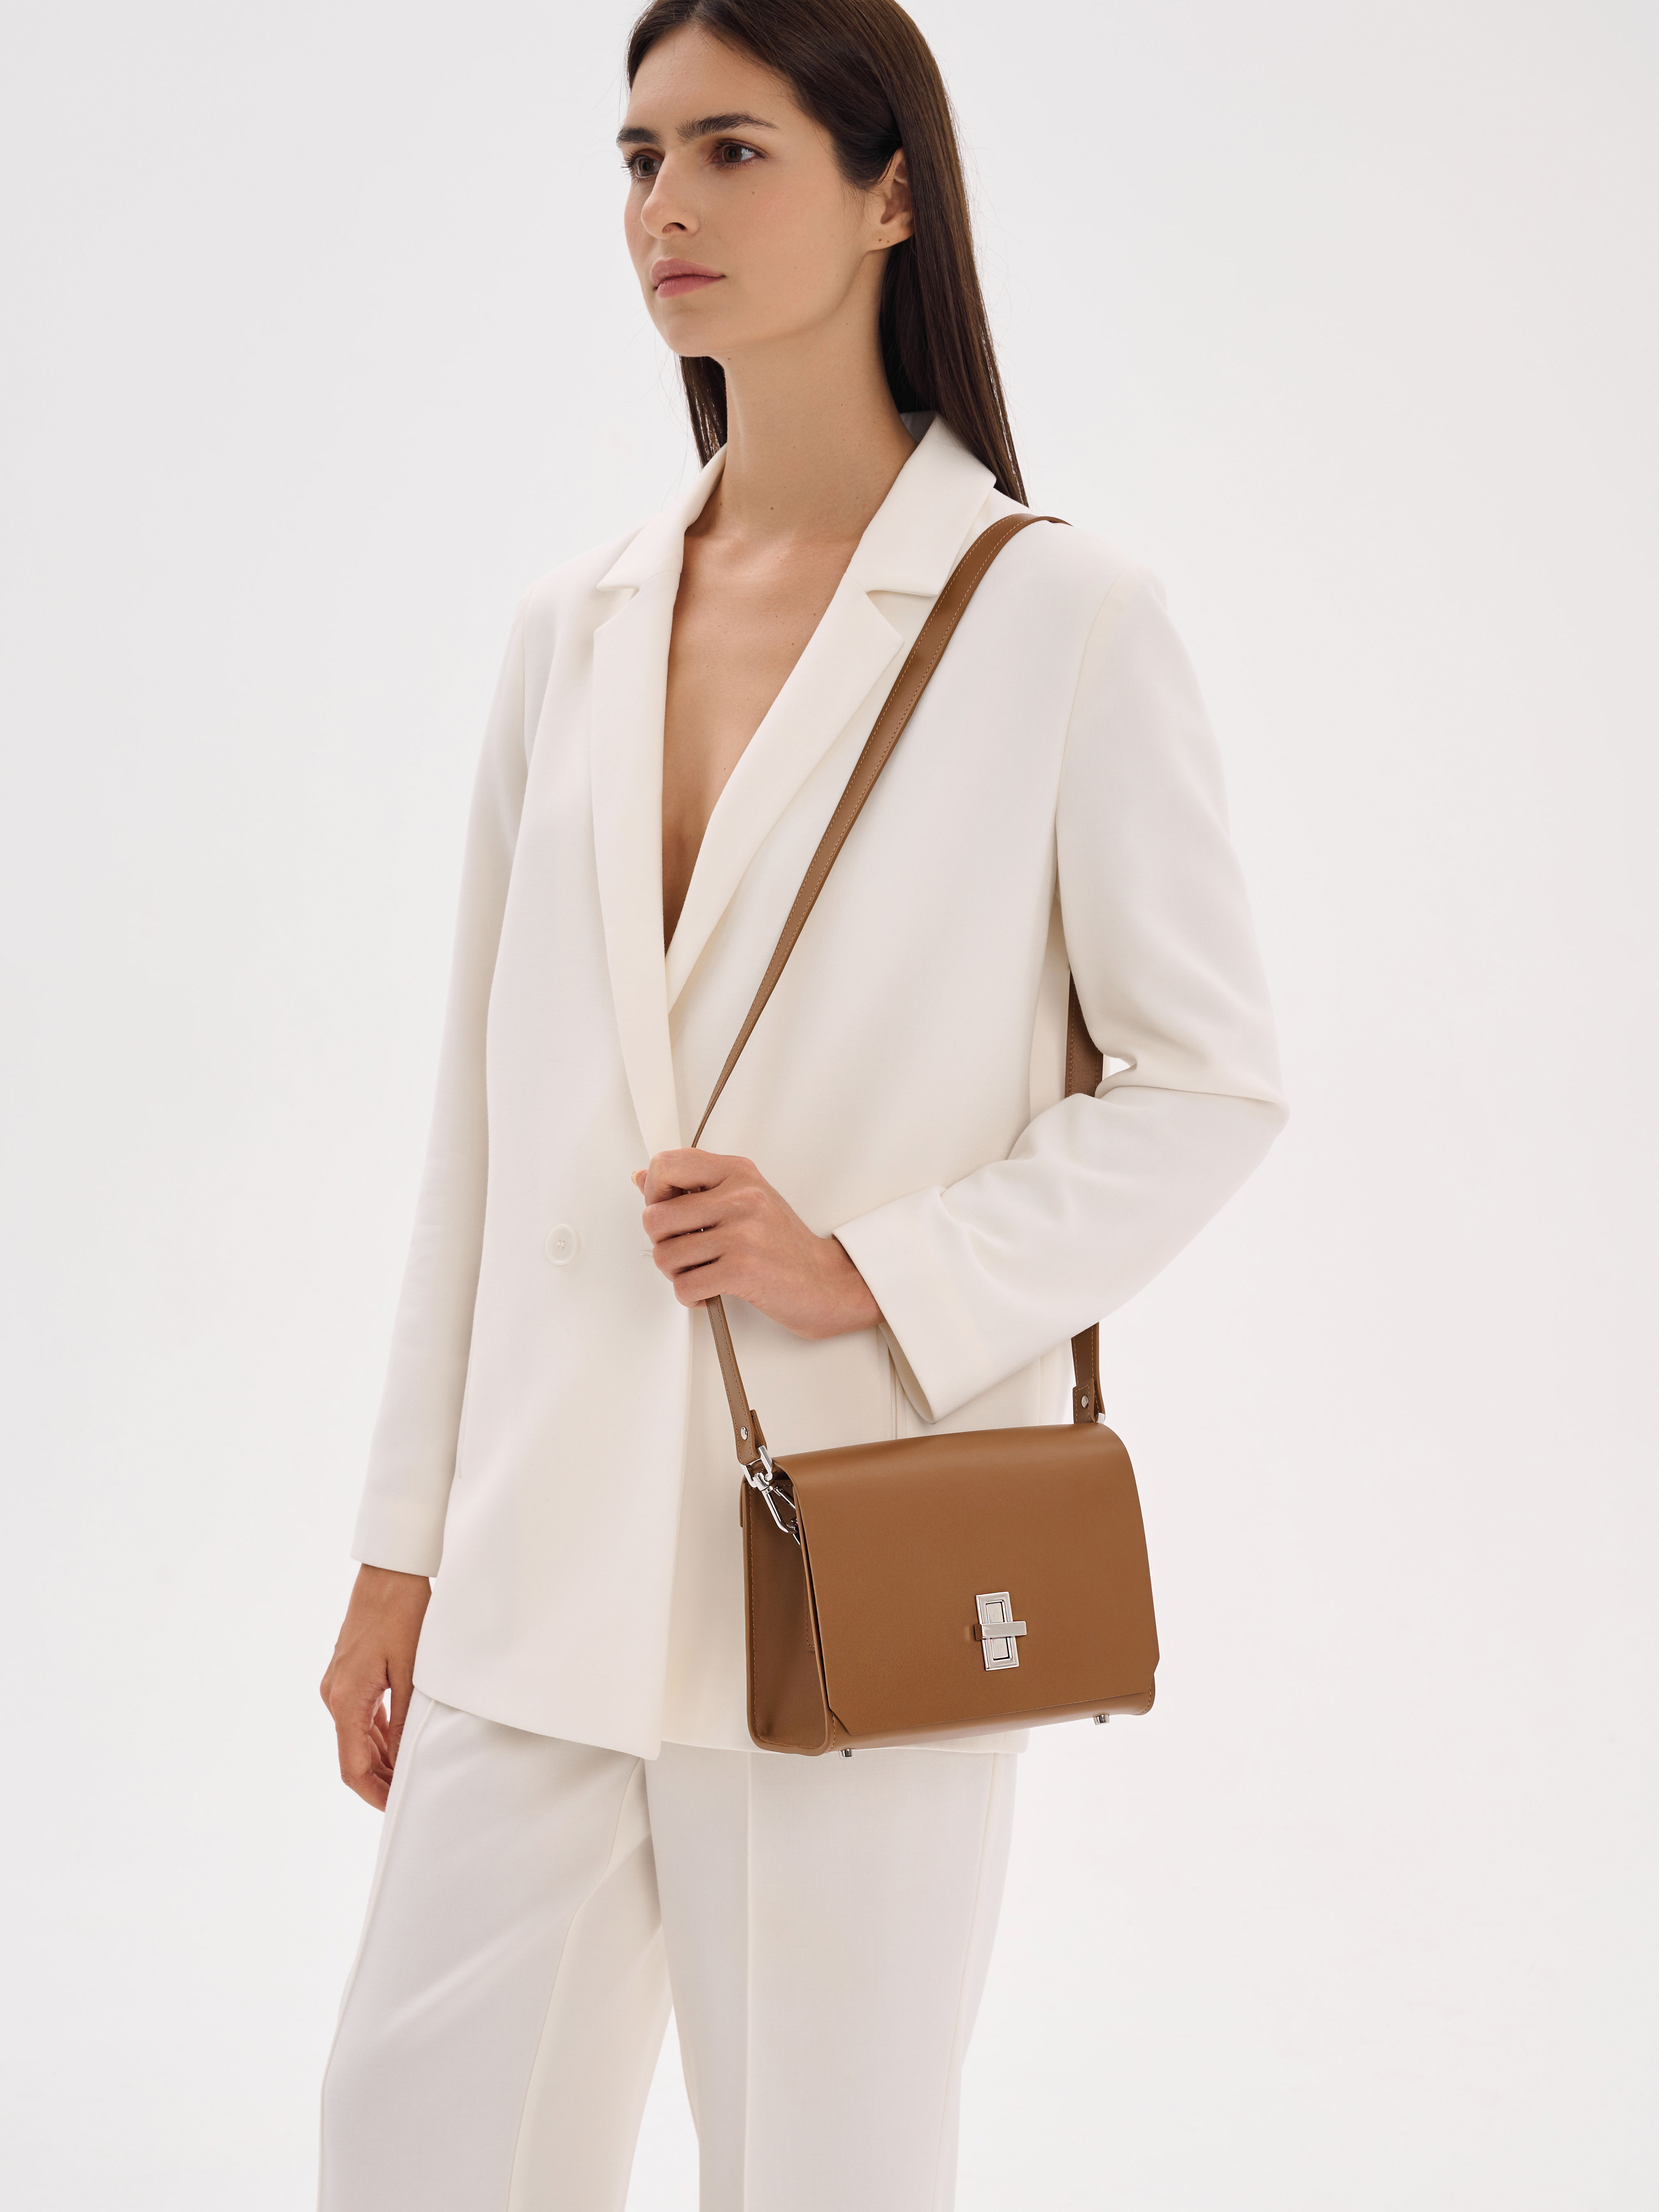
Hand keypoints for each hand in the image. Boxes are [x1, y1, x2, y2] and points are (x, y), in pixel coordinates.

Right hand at [320, 1564, 431, 1809]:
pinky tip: (400, 1742)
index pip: (352, 1767)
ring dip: (380, 1759)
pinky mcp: (349, 1674)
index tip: (398, 1808)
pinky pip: (360, 1716)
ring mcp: (339, 1684)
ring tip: (411, 1775)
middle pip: (353, 1756)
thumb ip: (405, 1718)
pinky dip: (378, 1735)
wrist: (389, 1572)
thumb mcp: (411, 1670)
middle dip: (380, 1781)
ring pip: (356, 1737)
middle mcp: (335, 1695)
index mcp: (346, 1699)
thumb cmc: (402, 1614)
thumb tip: (403, 1760)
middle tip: (412, 1796)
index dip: (375, 1793)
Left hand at [633, 1147, 882, 1339]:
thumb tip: (641, 1176)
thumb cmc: (783, 1245)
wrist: (827, 1282)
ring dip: (675, 1274)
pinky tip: (709, 1292)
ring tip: (700, 1273)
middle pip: (654, 1216)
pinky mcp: (743, 1270)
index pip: (666, 1164)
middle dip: (661, 1242)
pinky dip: (690, 1297)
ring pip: (665, 1255)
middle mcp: (741, 1197)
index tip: (668, 1211)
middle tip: (684, 1251)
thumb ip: (692, 1187)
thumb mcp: (742, 1201)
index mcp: (737, 1173)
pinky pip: (685, 1286)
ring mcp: (743, 1233)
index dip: (653, 1193)